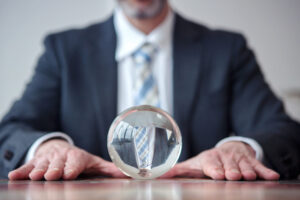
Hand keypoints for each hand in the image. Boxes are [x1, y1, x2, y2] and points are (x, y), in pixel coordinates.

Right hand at [8, 139, 125, 180]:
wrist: (60, 148)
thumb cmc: (79, 159)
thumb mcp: (94, 162)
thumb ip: (108, 168)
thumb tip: (128, 174)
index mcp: (77, 156)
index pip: (76, 161)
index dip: (72, 167)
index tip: (69, 174)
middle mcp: (62, 156)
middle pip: (58, 162)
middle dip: (55, 169)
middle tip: (51, 176)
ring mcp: (48, 158)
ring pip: (43, 163)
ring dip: (38, 169)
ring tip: (35, 176)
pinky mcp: (36, 161)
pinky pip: (28, 165)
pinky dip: (22, 170)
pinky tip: (14, 176)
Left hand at [162, 141, 279, 179]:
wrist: (228, 149)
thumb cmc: (209, 160)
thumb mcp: (194, 164)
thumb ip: (178, 170)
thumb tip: (157, 175)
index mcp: (209, 158)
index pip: (211, 163)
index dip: (214, 168)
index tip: (216, 173)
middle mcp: (224, 157)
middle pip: (228, 164)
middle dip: (230, 170)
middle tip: (233, 176)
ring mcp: (238, 158)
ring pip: (243, 164)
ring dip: (247, 169)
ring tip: (250, 176)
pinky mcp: (250, 160)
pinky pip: (258, 165)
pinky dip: (265, 170)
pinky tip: (272, 176)